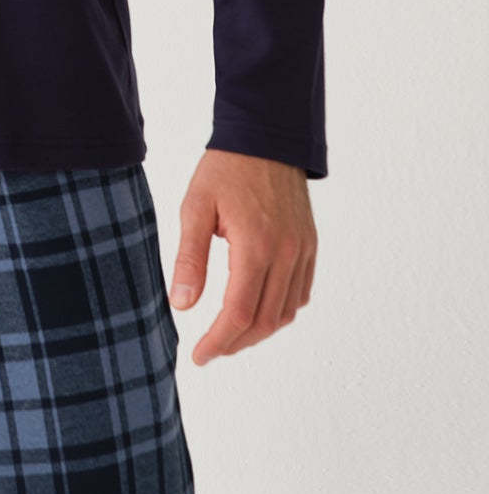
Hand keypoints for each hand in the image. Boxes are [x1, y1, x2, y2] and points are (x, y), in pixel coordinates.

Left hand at [169, 149, 315, 365]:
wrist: (265, 137)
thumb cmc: (226, 169)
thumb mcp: (196, 207)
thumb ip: (190, 258)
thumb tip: (182, 305)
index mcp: (255, 247)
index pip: (238, 314)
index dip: (217, 342)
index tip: (197, 356)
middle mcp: (286, 255)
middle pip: (264, 321)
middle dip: (235, 343)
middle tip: (209, 350)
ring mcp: (303, 251)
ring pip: (286, 313)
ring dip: (259, 332)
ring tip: (230, 336)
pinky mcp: (310, 246)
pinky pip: (301, 294)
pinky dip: (281, 311)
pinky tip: (259, 310)